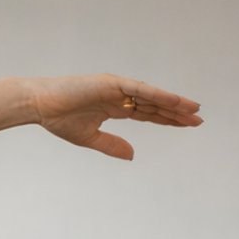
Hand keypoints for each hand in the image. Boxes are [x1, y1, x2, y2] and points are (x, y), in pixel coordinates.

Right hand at [22, 73, 202, 160]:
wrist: (40, 106)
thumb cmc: (58, 119)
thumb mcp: (90, 138)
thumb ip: (111, 145)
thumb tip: (133, 155)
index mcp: (114, 108)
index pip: (148, 114)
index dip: (167, 119)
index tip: (187, 125)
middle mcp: (120, 96)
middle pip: (155, 105)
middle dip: (176, 112)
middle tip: (198, 119)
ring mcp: (117, 88)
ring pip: (152, 96)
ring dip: (173, 102)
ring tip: (194, 109)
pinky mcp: (112, 83)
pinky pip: (140, 90)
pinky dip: (158, 95)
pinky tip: (175, 100)